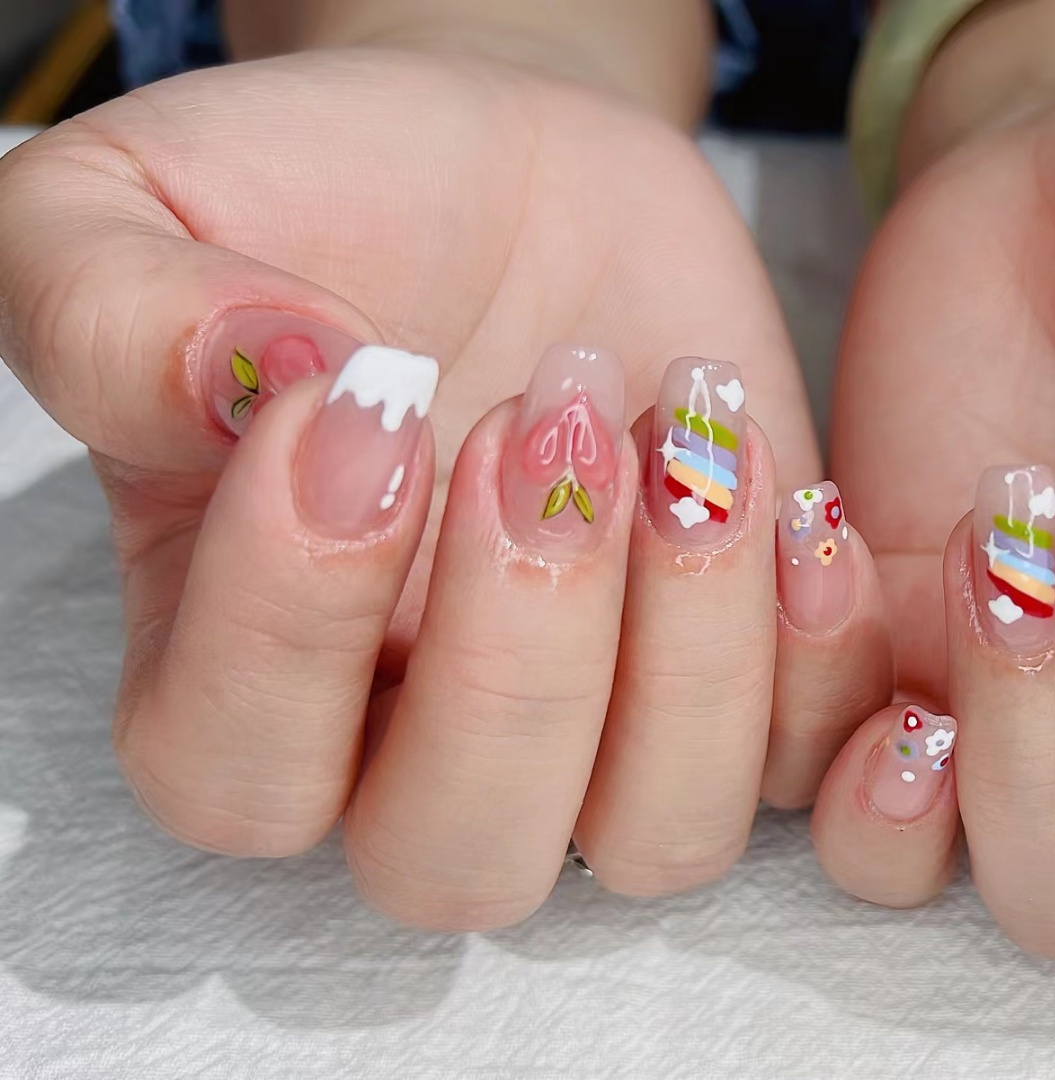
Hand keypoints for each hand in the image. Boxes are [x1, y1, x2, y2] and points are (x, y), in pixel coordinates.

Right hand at [0, 47, 889, 925]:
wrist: (512, 172)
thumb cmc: (319, 198)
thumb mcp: (145, 207)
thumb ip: (114, 316)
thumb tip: (245, 397)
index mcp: (236, 667)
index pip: (235, 774)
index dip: (297, 621)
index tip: (367, 393)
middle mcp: (417, 739)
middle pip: (460, 860)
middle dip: (521, 662)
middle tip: (548, 420)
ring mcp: (602, 724)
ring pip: (659, 840)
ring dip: (697, 653)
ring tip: (693, 435)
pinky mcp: (748, 671)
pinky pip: (809, 763)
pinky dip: (826, 659)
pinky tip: (799, 502)